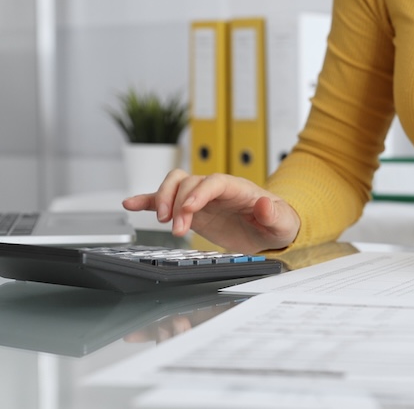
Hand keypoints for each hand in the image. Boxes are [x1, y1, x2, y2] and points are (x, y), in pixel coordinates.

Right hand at [122, 170, 300, 252]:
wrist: (270, 230)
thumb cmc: (278, 222)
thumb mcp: (282, 221)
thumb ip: (273, 213)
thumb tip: (264, 204)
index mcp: (237, 188)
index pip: (213, 182)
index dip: (198, 193)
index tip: (188, 210)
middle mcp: (216, 189)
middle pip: (189, 182)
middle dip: (179, 203)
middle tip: (177, 228)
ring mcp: (201, 198)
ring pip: (174, 184)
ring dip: (163, 200)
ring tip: (162, 221)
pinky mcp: (191, 210)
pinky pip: (166, 200)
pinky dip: (147, 200)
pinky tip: (131, 204)